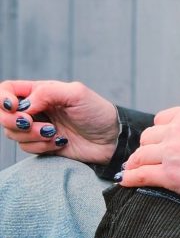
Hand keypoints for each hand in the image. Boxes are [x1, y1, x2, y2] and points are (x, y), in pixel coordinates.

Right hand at [0, 79, 118, 164]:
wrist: (111, 139)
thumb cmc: (97, 112)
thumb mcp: (76, 94)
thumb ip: (47, 93)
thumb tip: (23, 106)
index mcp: (40, 91)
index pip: (7, 90)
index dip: (2, 99)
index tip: (14, 107)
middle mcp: (35, 109)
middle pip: (4, 115)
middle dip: (14, 121)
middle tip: (32, 123)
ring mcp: (37, 128)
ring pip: (13, 133)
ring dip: (32, 135)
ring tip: (55, 133)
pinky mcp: (42, 145)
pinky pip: (27, 148)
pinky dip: (42, 146)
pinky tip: (61, 142)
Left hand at [119, 106, 179, 205]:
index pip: (162, 119)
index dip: (159, 130)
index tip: (160, 139)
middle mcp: (176, 132)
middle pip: (148, 137)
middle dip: (147, 147)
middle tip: (147, 156)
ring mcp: (171, 154)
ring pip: (141, 155)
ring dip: (136, 163)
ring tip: (132, 169)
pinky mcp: (170, 175)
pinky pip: (142, 175)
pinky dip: (131, 178)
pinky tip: (125, 182)